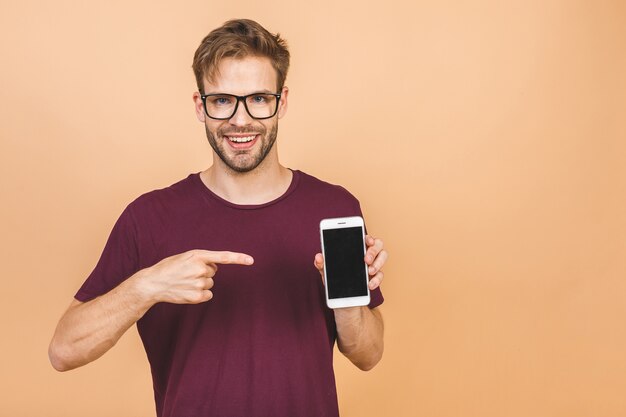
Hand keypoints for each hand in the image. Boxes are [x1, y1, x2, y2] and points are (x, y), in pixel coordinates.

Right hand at [137, 249, 253, 303]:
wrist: (153, 283)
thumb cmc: (169, 268)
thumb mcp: (185, 257)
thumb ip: (201, 260)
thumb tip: (214, 269)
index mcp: (197, 255)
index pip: (223, 257)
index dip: (238, 258)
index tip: (251, 260)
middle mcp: (200, 269)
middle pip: (213, 272)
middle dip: (203, 272)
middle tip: (187, 273)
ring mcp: (199, 283)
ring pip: (210, 283)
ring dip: (200, 283)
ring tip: (184, 282)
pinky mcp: (197, 296)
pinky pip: (208, 295)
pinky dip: (201, 294)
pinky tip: (187, 291)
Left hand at [314, 234, 386, 290]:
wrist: (342, 301)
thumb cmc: (335, 280)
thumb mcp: (326, 272)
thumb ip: (322, 264)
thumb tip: (318, 257)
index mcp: (355, 248)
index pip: (364, 237)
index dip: (368, 237)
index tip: (367, 240)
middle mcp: (366, 254)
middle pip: (378, 244)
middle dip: (373, 251)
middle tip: (366, 259)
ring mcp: (372, 265)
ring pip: (383, 256)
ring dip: (378, 263)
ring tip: (369, 271)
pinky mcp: (375, 277)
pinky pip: (381, 275)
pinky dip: (376, 280)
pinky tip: (369, 285)